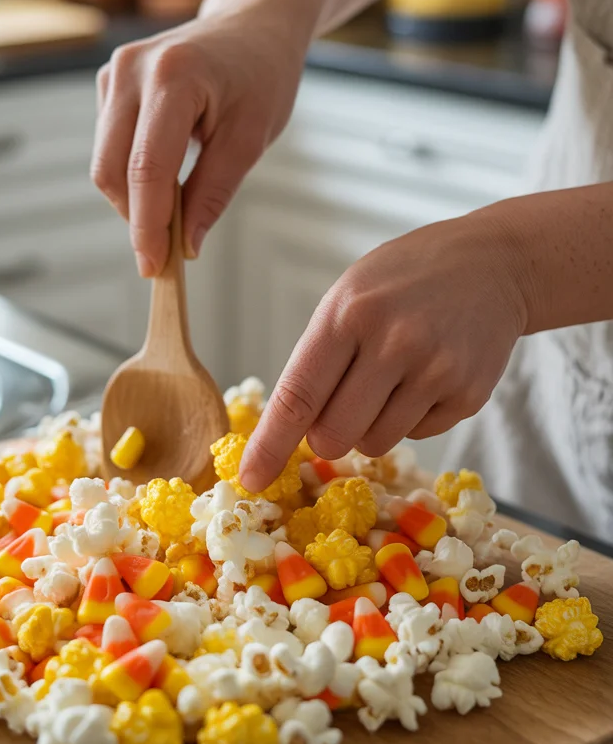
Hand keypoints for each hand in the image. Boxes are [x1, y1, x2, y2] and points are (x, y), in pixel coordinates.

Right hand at [91, 9, 302, 276]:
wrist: (252, 25)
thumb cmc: (261, 76)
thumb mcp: (251, 138)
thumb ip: (214, 192)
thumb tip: (184, 245)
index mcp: (175, 76)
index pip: (147, 167)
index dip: (147, 225)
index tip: (154, 266)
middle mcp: (133, 69)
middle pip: (111, 168)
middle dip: (135, 218)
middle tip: (166, 253)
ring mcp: (115, 71)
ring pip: (104, 161)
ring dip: (133, 198)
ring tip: (176, 208)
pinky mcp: (109, 81)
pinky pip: (108, 145)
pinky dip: (131, 174)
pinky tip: (167, 174)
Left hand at [239, 207, 530, 491]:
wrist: (492, 265)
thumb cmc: (403, 283)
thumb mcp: (348, 296)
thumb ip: (319, 358)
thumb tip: (289, 432)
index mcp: (348, 314)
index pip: (299, 395)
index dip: (271, 444)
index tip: (250, 479)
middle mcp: (393, 343)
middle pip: (335, 435)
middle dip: (327, 434)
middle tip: (341, 402)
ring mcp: (436, 371)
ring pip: (375, 444)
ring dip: (370, 426)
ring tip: (390, 378)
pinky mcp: (468, 394)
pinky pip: (417, 436)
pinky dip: (411, 418)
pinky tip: (426, 375)